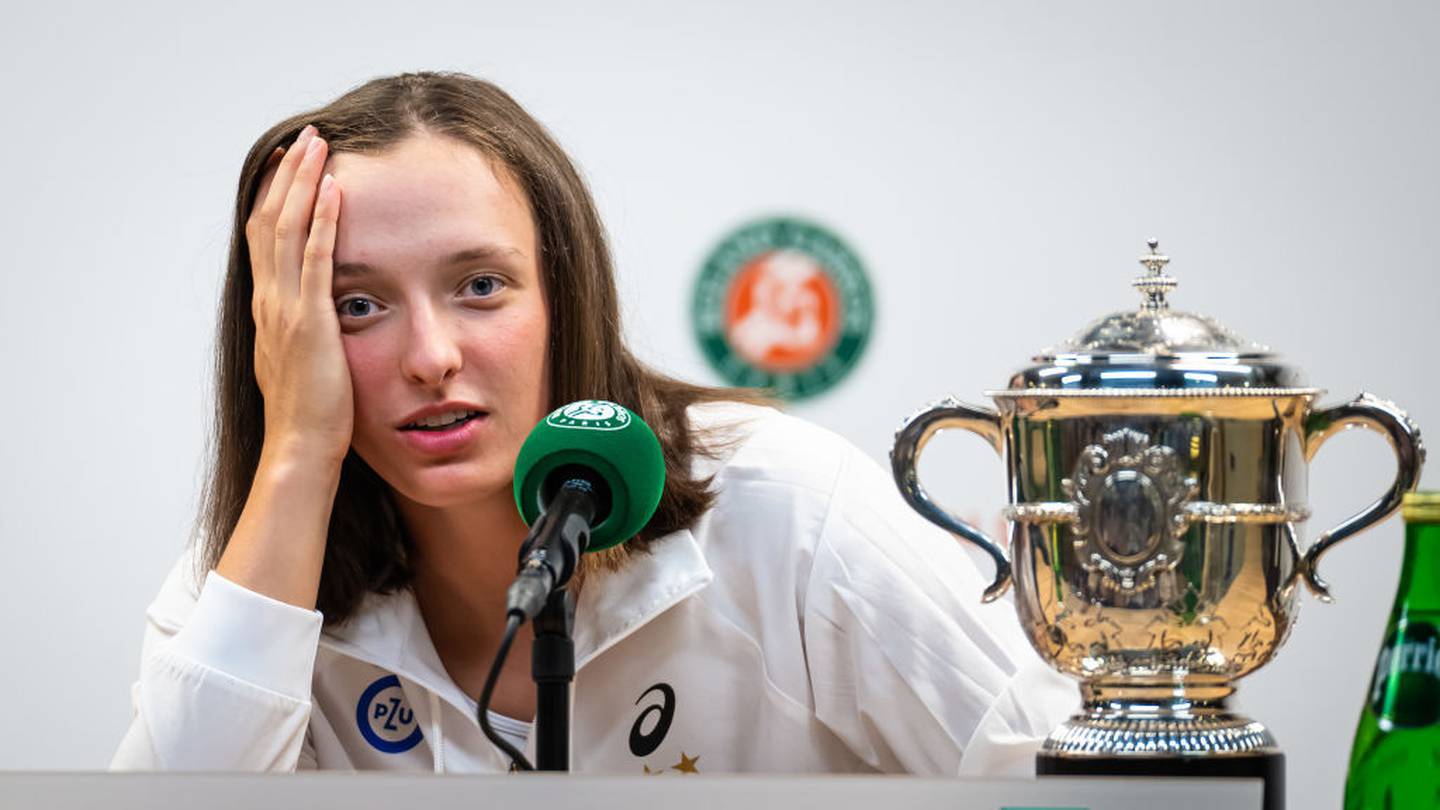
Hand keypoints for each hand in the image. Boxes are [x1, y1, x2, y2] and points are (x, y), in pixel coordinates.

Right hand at [245, 125, 351, 464]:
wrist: (302, 450)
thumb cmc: (313, 417)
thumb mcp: (304, 364)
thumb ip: (306, 334)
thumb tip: (318, 321)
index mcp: (268, 310)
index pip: (265, 239)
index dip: (275, 197)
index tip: (289, 165)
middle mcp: (269, 303)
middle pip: (269, 220)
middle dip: (287, 176)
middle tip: (305, 139)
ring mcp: (285, 311)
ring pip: (286, 229)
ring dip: (302, 183)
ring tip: (318, 146)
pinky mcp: (310, 323)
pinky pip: (315, 260)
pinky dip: (323, 221)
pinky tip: (335, 191)